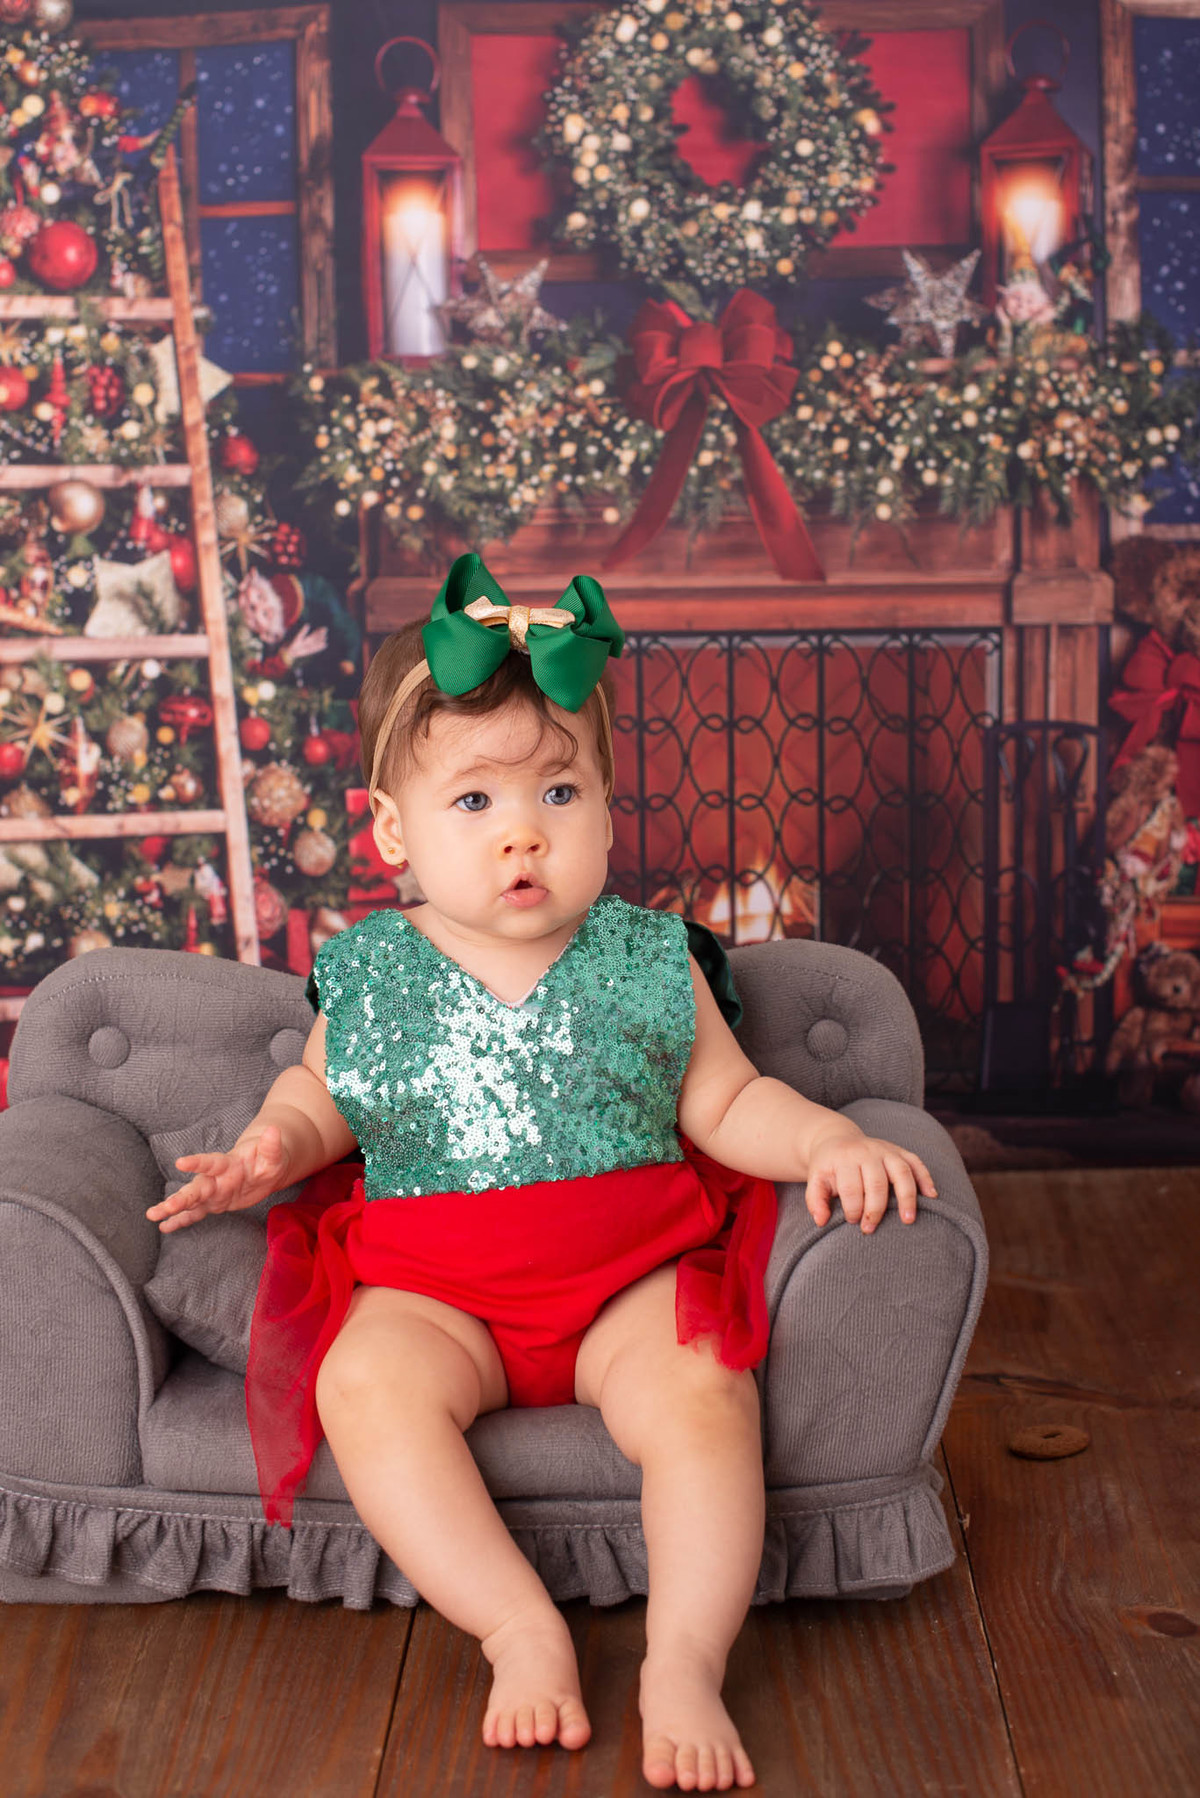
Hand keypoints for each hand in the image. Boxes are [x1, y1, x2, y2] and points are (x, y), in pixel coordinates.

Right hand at [145, 1124, 290, 1233]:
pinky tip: (164, 1227)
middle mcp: (215, 1179)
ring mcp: (213, 1192)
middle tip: (164, 1206)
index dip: (197, 1162)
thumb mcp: (274, 1155)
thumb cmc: (268, 1159)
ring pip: (190, 1201)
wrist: (262, 1165)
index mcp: (228, 1165)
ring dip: (172, 1208)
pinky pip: (195, 1214)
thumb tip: (273, 1130)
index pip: (211, 1162)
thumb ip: (271, 1146)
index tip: (180, 1162)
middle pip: (196, 1188)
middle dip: (180, 1197)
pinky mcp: (214, 1204)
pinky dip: (181, 1220)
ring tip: (152, 1215)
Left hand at [804, 1130, 936, 1233]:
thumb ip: (815, 1201)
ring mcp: (886, 1150)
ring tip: (908, 1219)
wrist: (836, 1139)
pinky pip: (916, 1162)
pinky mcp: (899, 1151)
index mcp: (844, 1159)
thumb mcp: (815, 1180)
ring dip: (907, 1196)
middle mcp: (867, 1152)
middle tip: (870, 1228)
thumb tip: (821, 1221)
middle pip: (876, 1182)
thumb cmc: (828, 1167)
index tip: (853, 1222)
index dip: (852, 1208)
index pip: (851, 1187)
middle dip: (875, 1209)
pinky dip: (925, 1178)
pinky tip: (931, 1196)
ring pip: (901, 1171)